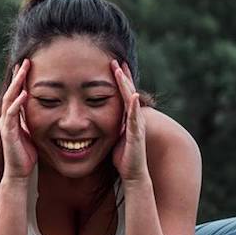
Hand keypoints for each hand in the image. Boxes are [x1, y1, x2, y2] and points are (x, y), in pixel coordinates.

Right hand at [0, 58, 37, 178]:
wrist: (20, 172)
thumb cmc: (27, 152)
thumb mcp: (32, 130)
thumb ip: (32, 118)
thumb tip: (44, 107)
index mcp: (13, 116)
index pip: (16, 92)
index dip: (20, 78)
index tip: (27, 64)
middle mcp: (7, 118)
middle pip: (11, 91)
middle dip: (18, 76)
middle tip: (25, 60)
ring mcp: (6, 125)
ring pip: (9, 100)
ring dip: (17, 85)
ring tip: (23, 71)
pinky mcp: (8, 134)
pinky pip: (11, 116)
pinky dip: (17, 104)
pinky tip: (24, 94)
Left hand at [111, 59, 147, 181]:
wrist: (134, 174)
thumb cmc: (124, 157)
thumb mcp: (114, 136)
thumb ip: (110, 125)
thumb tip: (98, 118)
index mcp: (128, 118)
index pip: (124, 94)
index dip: (120, 79)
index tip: (114, 64)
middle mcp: (135, 118)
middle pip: (128, 92)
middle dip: (123, 76)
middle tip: (116, 60)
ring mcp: (137, 125)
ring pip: (131, 101)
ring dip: (126, 85)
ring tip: (121, 70)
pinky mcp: (136, 135)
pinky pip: (134, 118)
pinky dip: (133, 106)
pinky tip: (132, 96)